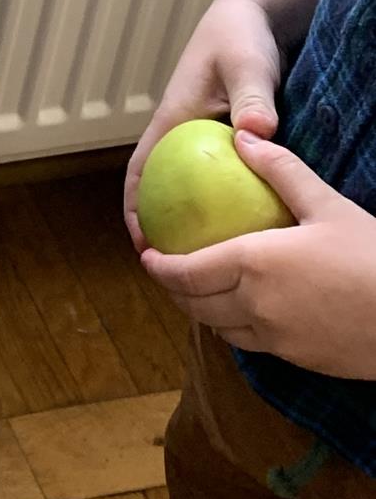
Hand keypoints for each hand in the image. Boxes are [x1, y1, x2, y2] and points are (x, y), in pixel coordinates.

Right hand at [124, 0, 283, 247]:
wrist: (249, 17)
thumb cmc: (241, 37)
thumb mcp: (247, 65)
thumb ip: (252, 98)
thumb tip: (258, 133)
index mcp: (172, 122)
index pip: (141, 172)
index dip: (134, 210)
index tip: (141, 247)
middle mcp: (179, 136)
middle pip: (160, 191)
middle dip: (161, 231)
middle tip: (179, 273)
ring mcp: (199, 141)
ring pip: (187, 190)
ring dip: (189, 222)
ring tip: (211, 263)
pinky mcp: (221, 140)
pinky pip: (215, 182)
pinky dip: (221, 207)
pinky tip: (249, 231)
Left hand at [141, 132, 375, 379]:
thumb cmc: (373, 258)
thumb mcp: (327, 205)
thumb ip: (281, 170)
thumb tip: (243, 138)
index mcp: (253, 265)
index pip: (186, 272)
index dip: (159, 266)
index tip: (146, 255)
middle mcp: (255, 307)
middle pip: (195, 305)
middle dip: (174, 290)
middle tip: (166, 271)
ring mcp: (276, 340)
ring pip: (220, 329)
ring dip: (202, 311)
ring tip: (200, 290)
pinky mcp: (297, 360)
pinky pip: (251, 343)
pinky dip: (234, 327)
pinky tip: (244, 310)